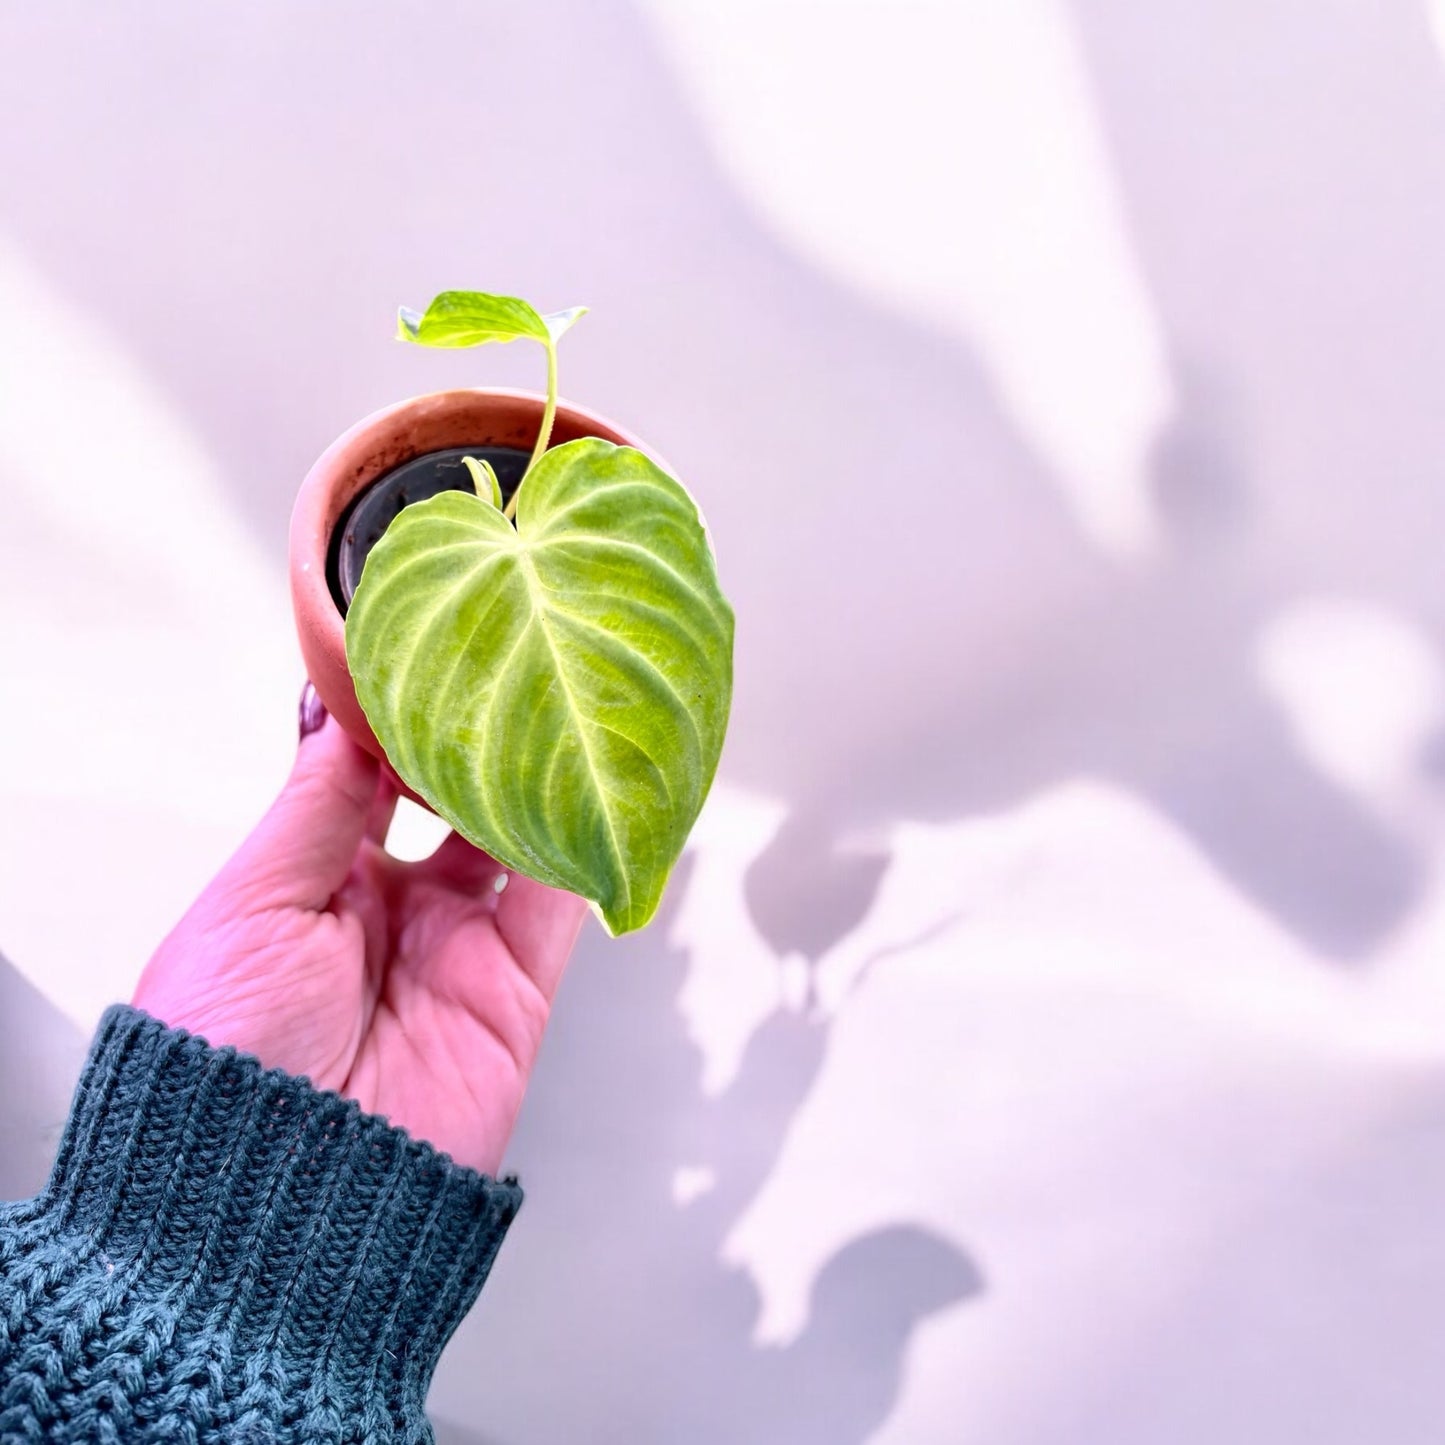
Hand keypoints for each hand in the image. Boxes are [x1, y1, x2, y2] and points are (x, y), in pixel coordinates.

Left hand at [132, 683, 585, 1174]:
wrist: (276, 1203)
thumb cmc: (225, 1060)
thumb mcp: (249, 908)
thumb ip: (313, 807)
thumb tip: (339, 711)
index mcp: (313, 884)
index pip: (368, 776)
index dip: (394, 713)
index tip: (424, 646)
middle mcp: (391, 909)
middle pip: (451, 800)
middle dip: (476, 736)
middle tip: (505, 664)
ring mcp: (458, 948)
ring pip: (515, 838)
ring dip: (536, 777)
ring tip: (556, 702)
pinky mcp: (516, 992)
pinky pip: (560, 901)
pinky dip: (582, 842)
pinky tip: (591, 783)